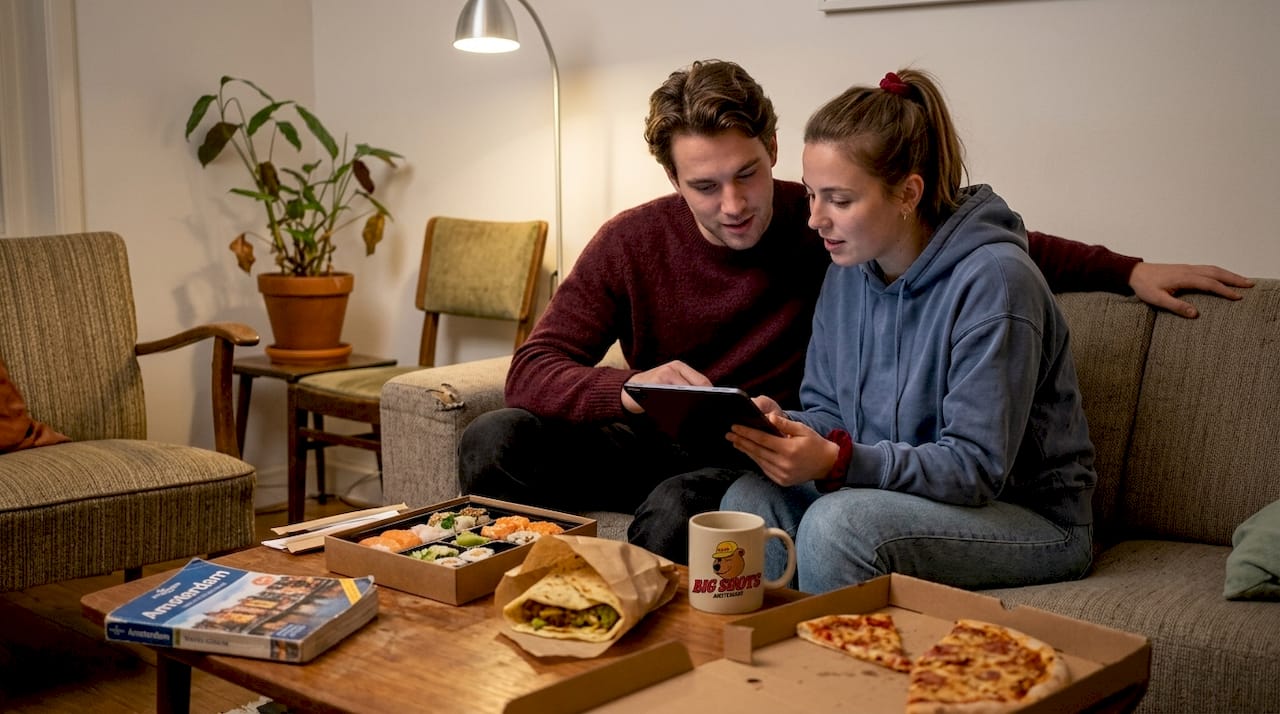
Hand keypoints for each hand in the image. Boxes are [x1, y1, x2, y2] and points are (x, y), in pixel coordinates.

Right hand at [621, 360, 710, 412]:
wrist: (628, 389)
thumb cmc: (653, 389)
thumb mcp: (669, 382)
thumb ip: (685, 387)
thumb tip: (706, 401)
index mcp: (680, 367)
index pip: (703, 381)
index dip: (710, 395)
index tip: (714, 405)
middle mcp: (673, 367)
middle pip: (696, 386)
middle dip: (702, 400)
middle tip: (706, 412)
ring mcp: (664, 373)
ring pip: (686, 392)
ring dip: (691, 404)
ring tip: (695, 414)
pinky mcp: (656, 382)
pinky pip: (672, 398)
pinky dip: (678, 407)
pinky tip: (680, 415)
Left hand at [727, 413, 838, 487]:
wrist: (827, 464)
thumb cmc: (815, 444)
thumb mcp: (802, 429)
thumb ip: (785, 424)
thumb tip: (768, 417)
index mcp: (789, 450)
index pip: (762, 439)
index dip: (747, 433)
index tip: (735, 427)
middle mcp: (784, 464)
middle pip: (757, 450)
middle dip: (741, 441)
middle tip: (729, 434)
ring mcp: (782, 474)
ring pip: (759, 460)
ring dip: (746, 450)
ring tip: (735, 442)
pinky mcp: (781, 481)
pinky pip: (764, 468)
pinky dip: (756, 459)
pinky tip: (749, 452)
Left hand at [1128, 262, 1253, 318]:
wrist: (1135, 273)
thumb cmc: (1145, 286)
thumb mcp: (1157, 299)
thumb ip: (1176, 306)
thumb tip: (1195, 314)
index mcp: (1184, 277)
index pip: (1210, 284)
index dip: (1225, 291)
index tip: (1238, 297)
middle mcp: (1189, 270)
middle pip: (1216, 273)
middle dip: (1234, 279)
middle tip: (1250, 285)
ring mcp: (1188, 268)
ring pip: (1213, 269)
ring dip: (1229, 274)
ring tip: (1242, 281)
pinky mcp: (1185, 268)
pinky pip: (1207, 268)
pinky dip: (1220, 272)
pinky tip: (1224, 276)